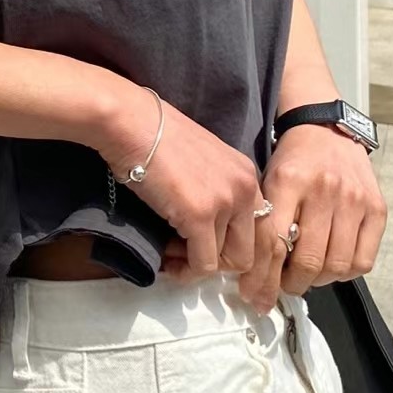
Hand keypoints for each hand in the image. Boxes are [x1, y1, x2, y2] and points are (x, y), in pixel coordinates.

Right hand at [96, 84, 280, 314]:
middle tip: (186, 255)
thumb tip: (208, 226)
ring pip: (223, 260)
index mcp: (247, 175)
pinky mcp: (200, 216)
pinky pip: (203, 264)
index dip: (231, 246)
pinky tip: (166, 256)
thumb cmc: (154, 136)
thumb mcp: (202, 162)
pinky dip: (184, 269)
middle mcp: (245, 189)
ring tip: (170, 252)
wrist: (132, 123)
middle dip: (217, 261)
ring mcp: (225, 203)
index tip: (204, 248)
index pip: (260, 229)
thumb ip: (215, 190)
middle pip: (248, 251)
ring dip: (194, 263)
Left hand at [261, 124, 387, 294]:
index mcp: (287, 182)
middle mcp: (324, 190)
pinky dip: (345, 273)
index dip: (261, 277)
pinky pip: (363, 261)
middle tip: (282, 286)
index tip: (253, 293)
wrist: (326, 131)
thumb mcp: (267, 183)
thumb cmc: (292, 163)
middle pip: (307, 260)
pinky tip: (331, 265)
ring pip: (336, 266)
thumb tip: (253, 278)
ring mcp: (354, 200)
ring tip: (305, 276)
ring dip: (317, 281)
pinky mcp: (377, 209)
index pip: (272, 243)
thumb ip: (262, 224)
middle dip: (290, 284)